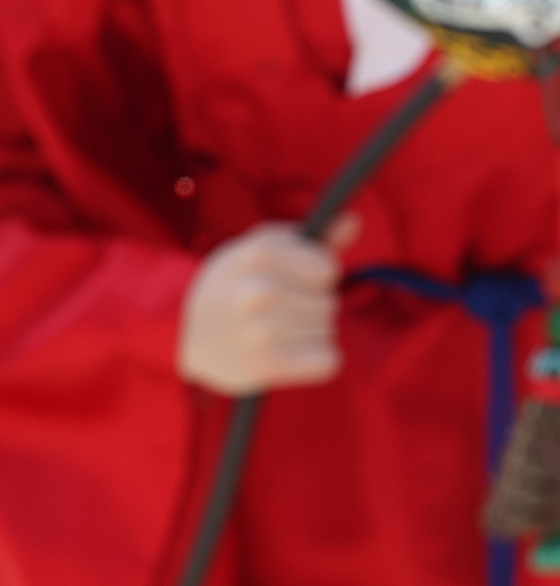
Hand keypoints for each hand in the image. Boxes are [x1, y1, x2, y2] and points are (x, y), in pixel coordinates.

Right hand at [177, 216, 358, 395]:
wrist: (179, 330)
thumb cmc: (230, 283)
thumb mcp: (262, 247)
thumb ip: (312, 238)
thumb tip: (354, 220)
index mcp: (261, 254)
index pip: (328, 269)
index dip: (315, 276)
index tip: (291, 282)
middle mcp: (261, 291)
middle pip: (329, 303)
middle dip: (309, 308)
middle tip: (274, 311)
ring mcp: (263, 331)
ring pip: (327, 333)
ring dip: (308, 335)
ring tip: (273, 332)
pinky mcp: (266, 366)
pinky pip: (328, 362)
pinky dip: (315, 362)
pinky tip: (288, 355)